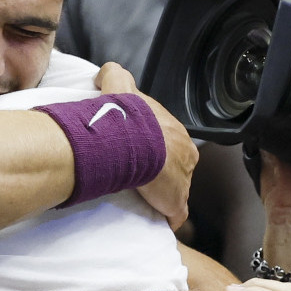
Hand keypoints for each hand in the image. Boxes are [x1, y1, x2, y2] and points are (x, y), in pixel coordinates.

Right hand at [96, 62, 195, 229]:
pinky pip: (175, 213)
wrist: (131, 141)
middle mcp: (185, 155)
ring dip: (162, 193)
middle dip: (162, 172)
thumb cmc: (127, 118)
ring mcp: (183, 180)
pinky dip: (168, 216)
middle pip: (176, 166)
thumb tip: (105, 72)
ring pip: (176, 189)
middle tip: (138, 175)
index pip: (169, 141)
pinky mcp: (176, 201)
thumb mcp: (120, 85)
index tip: (138, 151)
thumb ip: (115, 74)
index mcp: (175, 132)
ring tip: (142, 197)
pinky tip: (155, 218)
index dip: (154, 147)